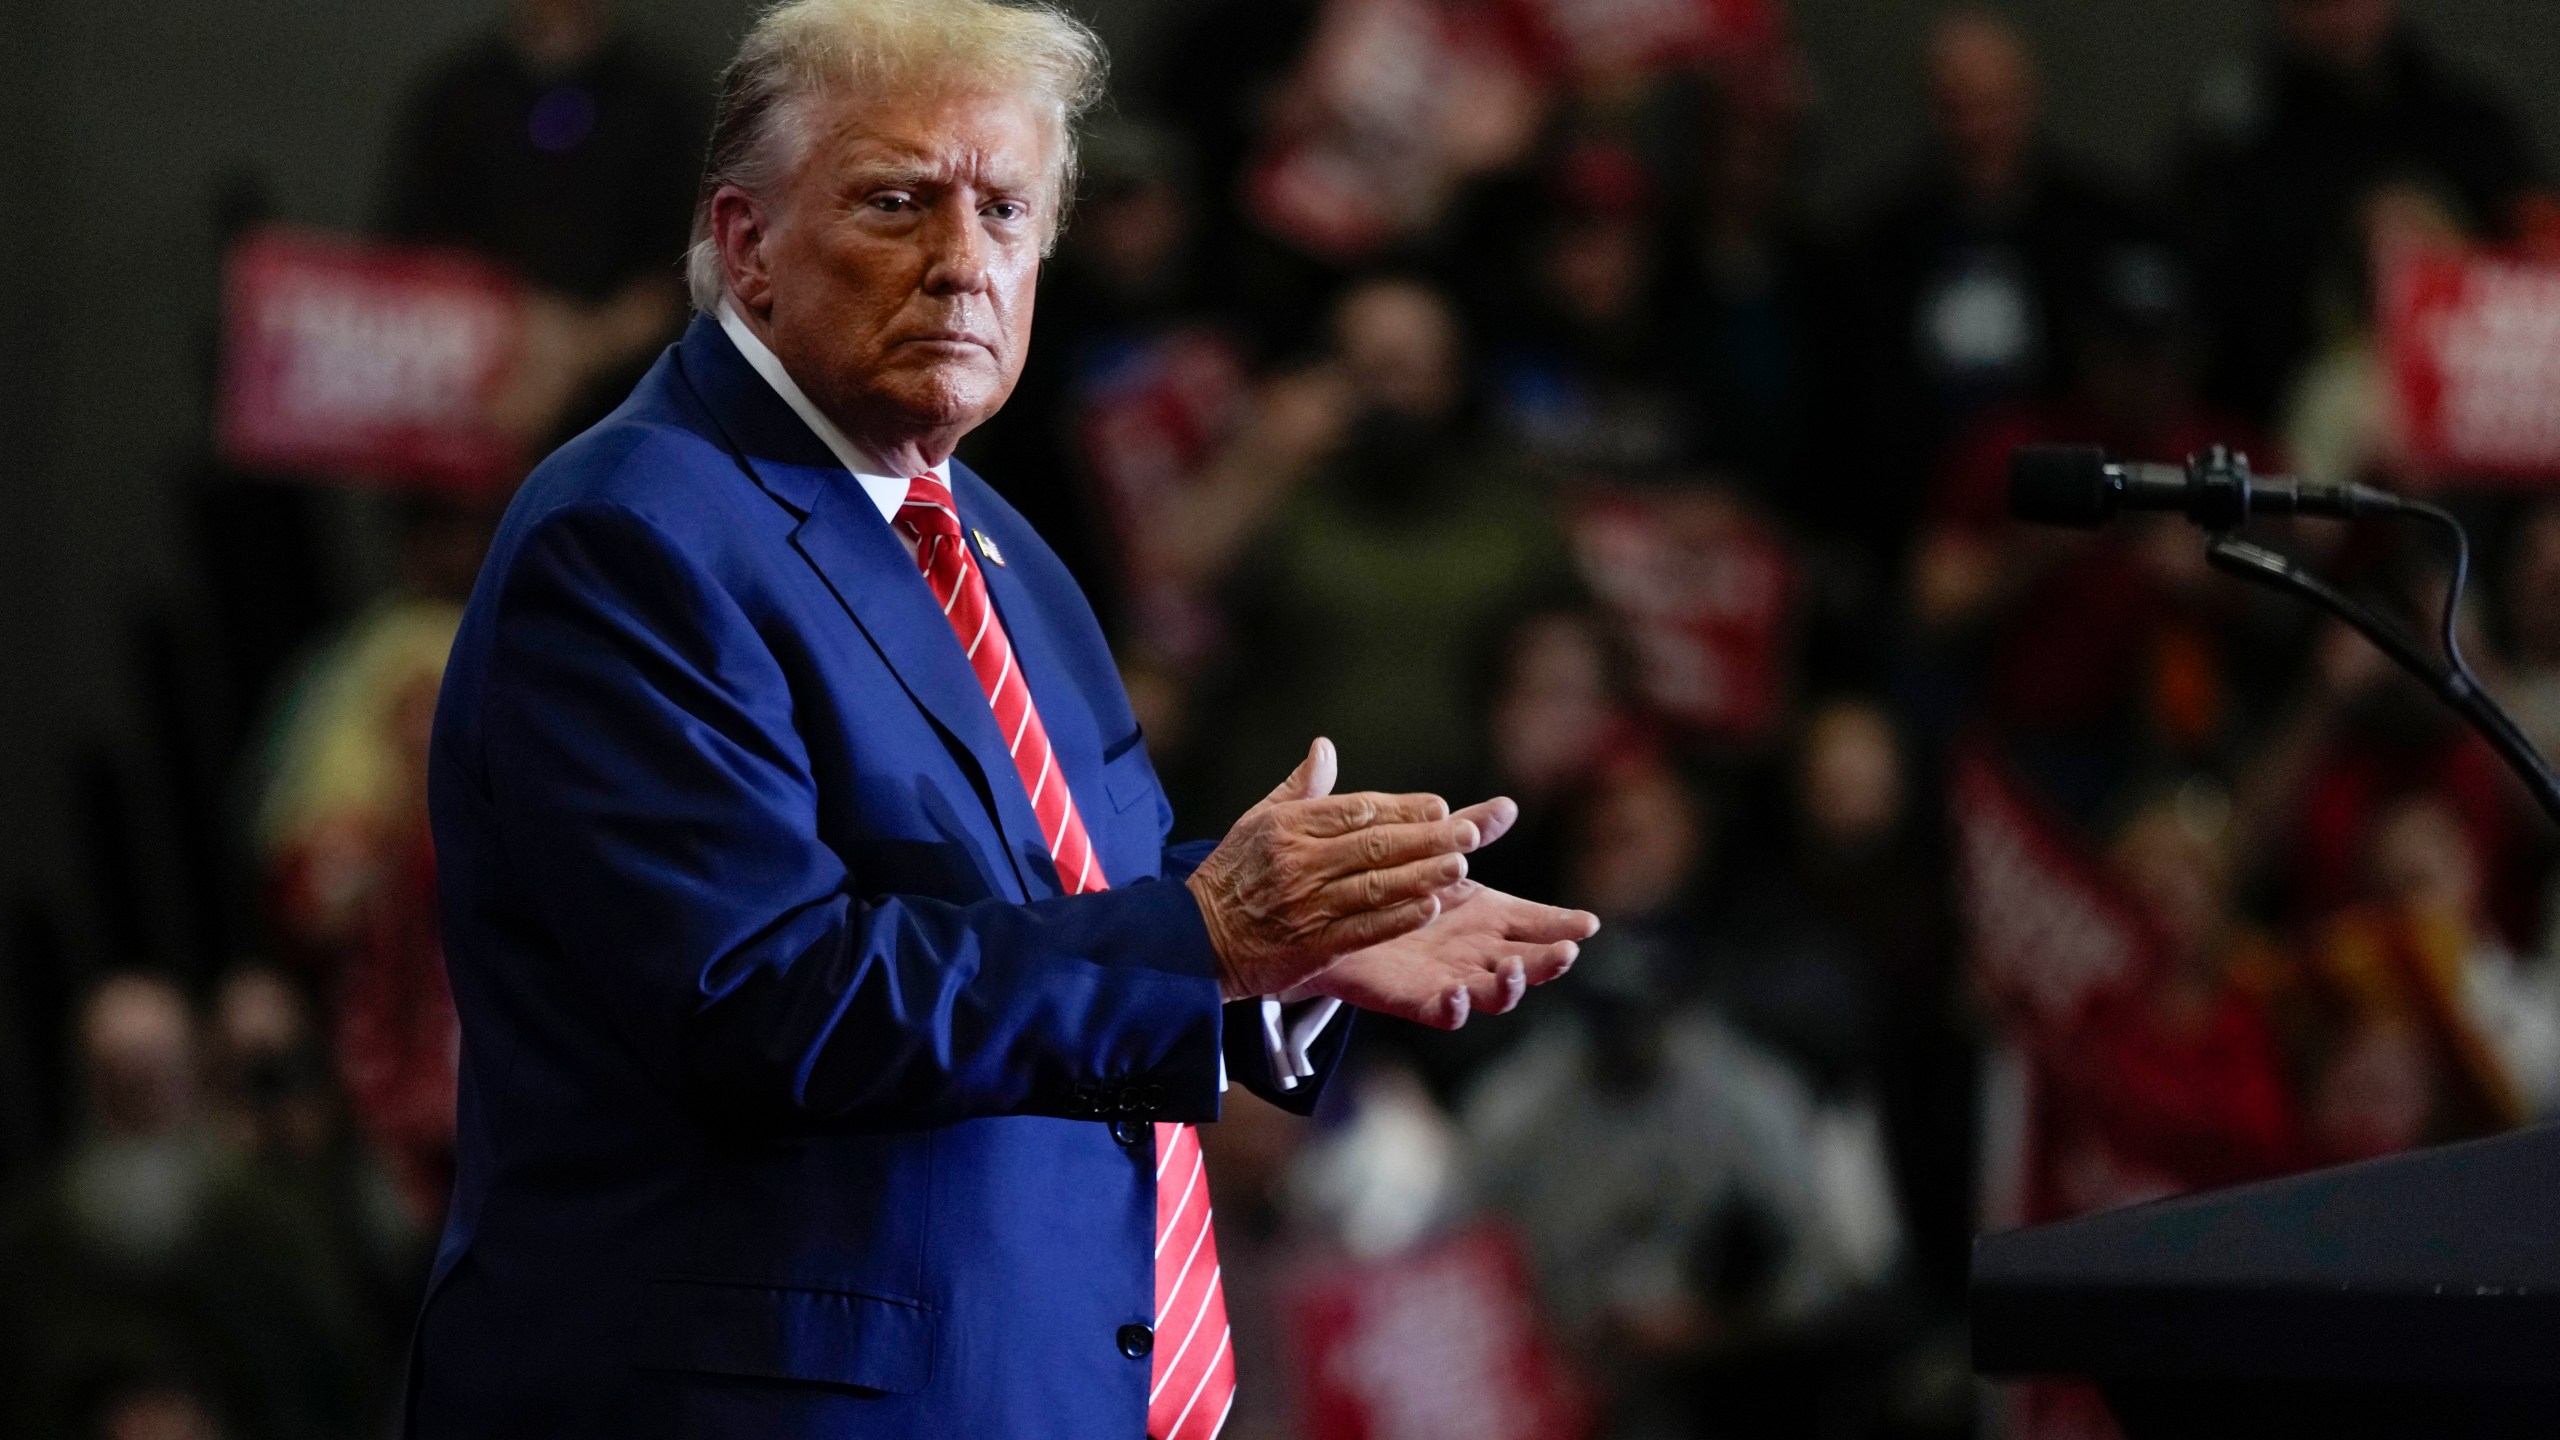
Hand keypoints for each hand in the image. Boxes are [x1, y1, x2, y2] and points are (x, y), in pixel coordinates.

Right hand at [1187, 739, 1484, 1001]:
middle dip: (1426, 839)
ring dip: (1420, 876)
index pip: (1357, 810)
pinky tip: (1429, 907)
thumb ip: (1299, 787)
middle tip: (1470, 833)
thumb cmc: (1231, 874)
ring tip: (1459, 866)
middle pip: (1374, 845)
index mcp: (1288, 826)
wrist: (1192, 938)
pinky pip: (1363, 929)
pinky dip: (1398, 918)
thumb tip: (1325, 746)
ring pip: (1374, 887)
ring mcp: (1306, 904)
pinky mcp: (1312, 946)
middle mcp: (1299, 862)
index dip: (1402, 809)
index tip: (1440, 808)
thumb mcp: (1256, 821)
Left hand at [1280, 796, 1598, 1028]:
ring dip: (1511, 986)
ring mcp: (1452, 978)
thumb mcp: (1432, 850)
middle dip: (1550, 961)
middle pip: (1529, 963)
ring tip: (1512, 969)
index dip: (1563, 924)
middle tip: (1566, 951)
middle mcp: (1477, 951)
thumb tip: (1508, 805)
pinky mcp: (1416, 999)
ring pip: (1495, 993)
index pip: (1537, 922)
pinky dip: (1455, 1007)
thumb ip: (1468, 829)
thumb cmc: (1388, 880)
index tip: (1588, 923)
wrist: (1331, 914)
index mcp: (1487, 915)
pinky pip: (1443, 1012)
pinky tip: (1454, 992)